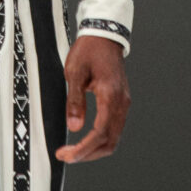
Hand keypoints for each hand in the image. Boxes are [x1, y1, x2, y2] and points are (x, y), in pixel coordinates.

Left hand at [56, 34, 130, 163]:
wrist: (105, 35)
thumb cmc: (89, 50)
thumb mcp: (75, 72)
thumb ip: (75, 101)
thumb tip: (74, 127)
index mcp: (110, 96)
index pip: (99, 133)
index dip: (83, 149)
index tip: (67, 155)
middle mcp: (121, 103)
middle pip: (110, 142)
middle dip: (88, 154)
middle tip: (67, 156)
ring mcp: (123, 103)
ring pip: (113, 138)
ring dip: (94, 149)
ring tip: (74, 151)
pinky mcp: (121, 102)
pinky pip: (114, 128)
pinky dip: (100, 139)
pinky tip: (85, 139)